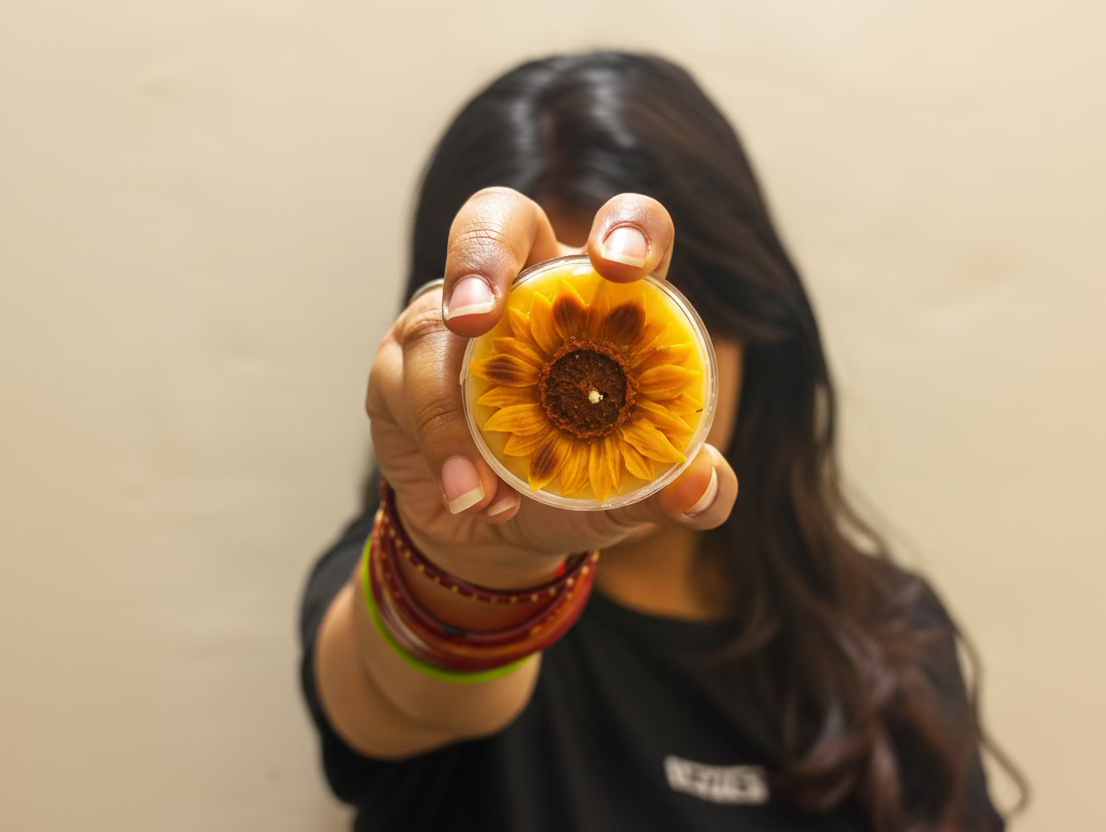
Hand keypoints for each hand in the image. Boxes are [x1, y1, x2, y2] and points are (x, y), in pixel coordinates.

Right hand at [366, 188, 737, 586]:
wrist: (499, 534)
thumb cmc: (580, 487)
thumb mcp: (639, 495)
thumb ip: (684, 491)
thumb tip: (705, 487)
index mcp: (602, 296)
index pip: (622, 227)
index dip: (624, 227)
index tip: (619, 264)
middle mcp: (525, 287)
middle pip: (498, 219)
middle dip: (483, 254)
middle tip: (479, 315)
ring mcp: (452, 318)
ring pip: (436, 318)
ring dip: (454, 412)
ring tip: (488, 494)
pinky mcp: (401, 363)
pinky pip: (407, 384)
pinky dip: (440, 444)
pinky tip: (469, 495)